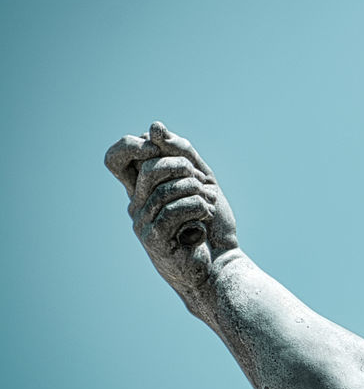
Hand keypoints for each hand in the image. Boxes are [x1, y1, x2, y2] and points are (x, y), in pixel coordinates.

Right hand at [105, 122, 239, 297]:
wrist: (222, 262)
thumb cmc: (211, 223)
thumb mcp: (201, 179)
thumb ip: (180, 152)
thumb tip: (154, 126)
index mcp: (143, 189)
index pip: (116, 158)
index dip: (131, 146)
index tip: (156, 146)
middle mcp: (136, 205)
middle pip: (148, 168)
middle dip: (183, 167)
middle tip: (203, 183)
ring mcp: (142, 223)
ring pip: (166, 189)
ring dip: (198, 192)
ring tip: (211, 203)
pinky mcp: (154, 239)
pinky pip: (173, 210)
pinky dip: (198, 207)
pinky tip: (207, 216)